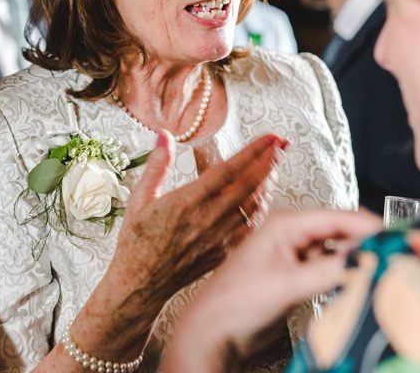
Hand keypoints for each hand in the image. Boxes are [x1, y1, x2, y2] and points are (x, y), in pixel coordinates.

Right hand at [108, 132, 286, 321]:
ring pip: (253, 206)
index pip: (228, 170)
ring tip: (276, 165)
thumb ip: (157, 166)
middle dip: (270, 161)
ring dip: (268, 183)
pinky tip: (263, 198)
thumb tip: (165, 135)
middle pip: (249, 186)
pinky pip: (250, 228)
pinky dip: (260, 210)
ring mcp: (218, 238)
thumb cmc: (136, 242)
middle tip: (283, 144)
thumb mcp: (139, 200)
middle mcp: (207, 219)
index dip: (253, 152)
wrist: (139, 284)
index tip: (271, 137)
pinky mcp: (222, 253)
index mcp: (186, 202)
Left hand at [159, 207, 381, 372]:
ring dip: (354, 260)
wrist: (211, 334)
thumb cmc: (235, 304)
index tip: (395, 237)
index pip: (339, 216)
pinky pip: (329, 267)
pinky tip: (354, 283)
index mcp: (286, 223)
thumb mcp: (289, 286)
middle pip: (341, 231)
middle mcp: (292, 233)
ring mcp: (294, 254)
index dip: (369, 226)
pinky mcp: (296, 274)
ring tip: (377, 271)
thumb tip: (368, 262)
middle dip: (364, 243)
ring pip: (337, 250)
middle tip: (389, 257)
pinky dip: (343, 274)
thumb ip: (331, 272)